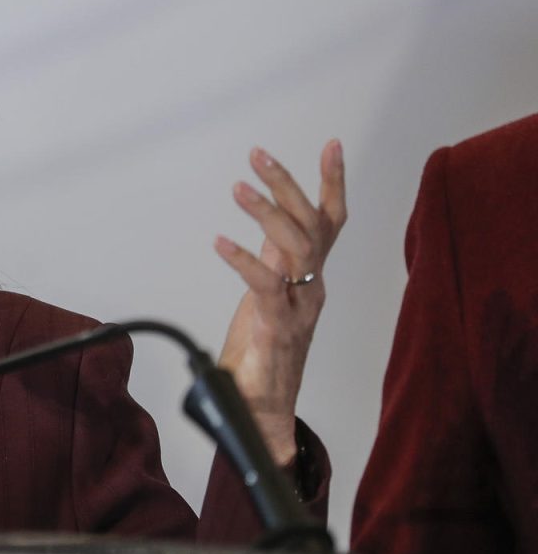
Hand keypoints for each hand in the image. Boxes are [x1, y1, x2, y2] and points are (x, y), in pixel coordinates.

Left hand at [214, 141, 347, 465]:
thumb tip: (263, 232)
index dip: (333, 183)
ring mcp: (298, 306)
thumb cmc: (262, 353)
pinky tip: (220, 241)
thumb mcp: (266, 295)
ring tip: (239, 187)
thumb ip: (271, 263)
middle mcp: (310, 286)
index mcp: (308, 275)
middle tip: (258, 155)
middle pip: (313, 225)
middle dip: (289, 184)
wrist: (263, 409)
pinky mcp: (277, 326)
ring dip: (268, 213)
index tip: (332, 144)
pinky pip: (266, 286)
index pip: (329, 221)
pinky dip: (244, 261)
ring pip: (296, 248)